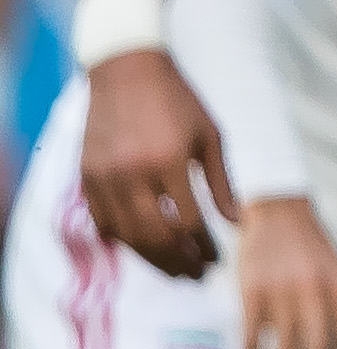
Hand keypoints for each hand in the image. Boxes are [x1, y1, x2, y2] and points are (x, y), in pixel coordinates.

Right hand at [82, 53, 237, 282]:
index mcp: (169, 161)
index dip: (204, 245)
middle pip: (156, 236)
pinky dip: (124, 241)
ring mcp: (105, 178)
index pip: (189, 221)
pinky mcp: (86, 179)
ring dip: (152, 258)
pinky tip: (145, 248)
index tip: (216, 258)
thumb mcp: (210, 135)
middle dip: (178, 261)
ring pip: (127, 235)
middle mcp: (133, 173)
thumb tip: (237, 222)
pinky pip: (104, 223)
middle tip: (196, 275)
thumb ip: (221, 181)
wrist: (127, 73)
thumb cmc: (178, 102)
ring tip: (175, 269)